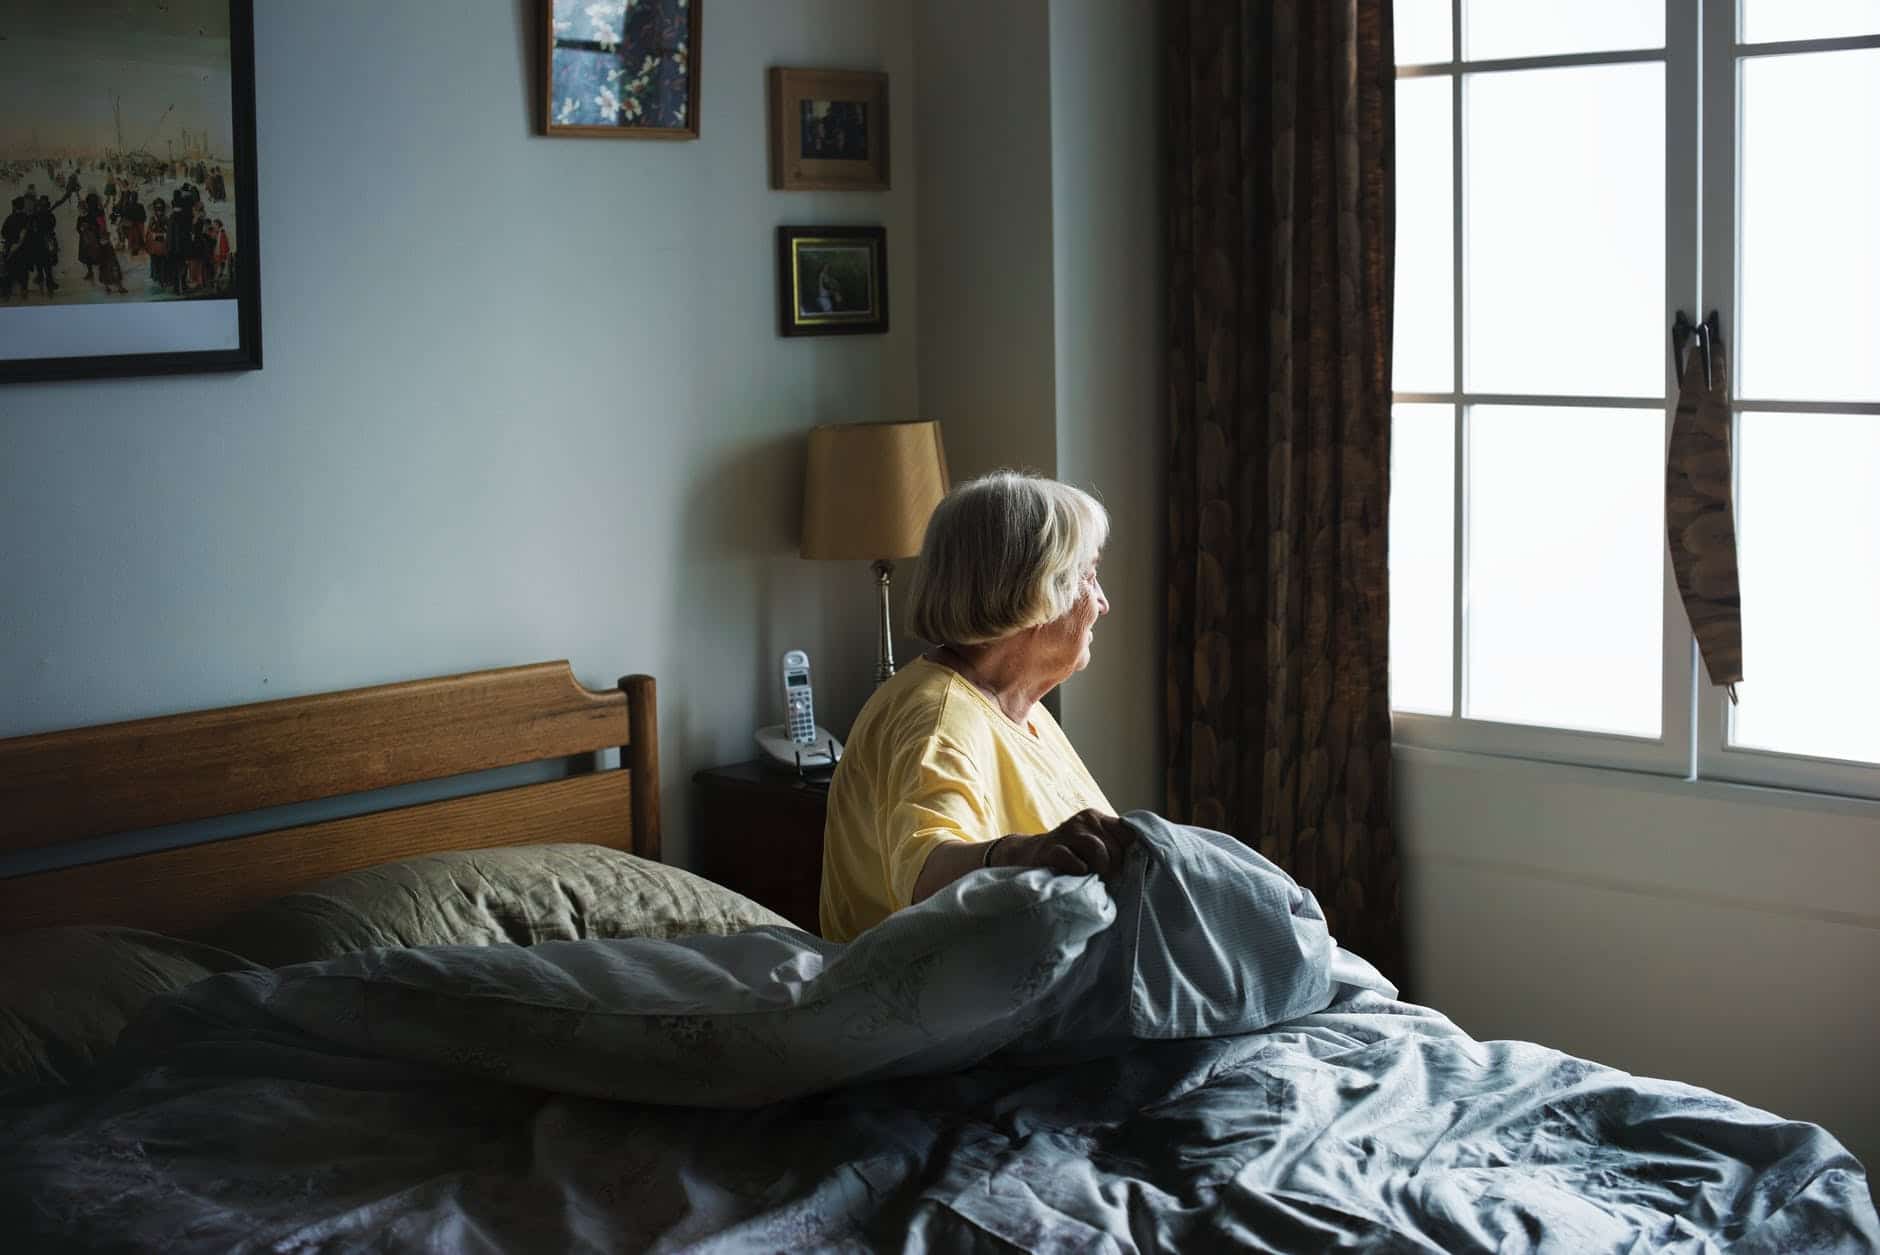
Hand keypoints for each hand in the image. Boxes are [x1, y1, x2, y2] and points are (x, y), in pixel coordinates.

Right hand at [991, 808, 1134, 876]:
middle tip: (1107, 878)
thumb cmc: (1070, 854)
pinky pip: (1073, 861)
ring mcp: (1066, 832)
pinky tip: (1078, 874)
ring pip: (1098, 850)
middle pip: (1116, 846)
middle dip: (1116, 867)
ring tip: (1094, 877)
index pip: (1129, 832)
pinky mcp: (1051, 849)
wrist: (1029, 855)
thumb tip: (1144, 860)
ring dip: (1100, 869)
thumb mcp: (1093, 844)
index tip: (1130, 868)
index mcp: (1097, 818)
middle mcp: (1084, 820)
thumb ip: (1114, 846)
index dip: (1133, 853)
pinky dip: (1079, 870)